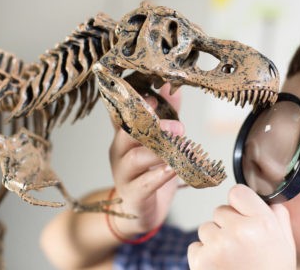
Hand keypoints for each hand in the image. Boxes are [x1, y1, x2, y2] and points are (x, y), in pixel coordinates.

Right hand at [109, 83, 182, 237]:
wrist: (138, 212)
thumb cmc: (148, 172)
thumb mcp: (158, 141)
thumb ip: (166, 115)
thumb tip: (174, 87)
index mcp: (125, 135)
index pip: (124, 113)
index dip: (136, 103)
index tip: (153, 95)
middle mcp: (120, 151)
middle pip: (127, 132)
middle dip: (152, 125)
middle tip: (178, 124)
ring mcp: (124, 174)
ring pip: (135, 158)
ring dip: (159, 150)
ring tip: (179, 145)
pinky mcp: (133, 195)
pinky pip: (143, 184)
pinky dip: (159, 176)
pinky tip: (173, 170)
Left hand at [188, 184, 295, 269]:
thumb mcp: (286, 245)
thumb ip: (278, 217)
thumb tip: (267, 199)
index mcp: (262, 223)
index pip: (237, 192)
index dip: (239, 205)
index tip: (243, 217)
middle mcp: (239, 231)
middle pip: (219, 211)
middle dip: (227, 225)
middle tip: (240, 248)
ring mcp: (218, 246)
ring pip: (205, 228)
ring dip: (214, 241)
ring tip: (231, 261)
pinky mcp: (201, 261)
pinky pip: (195, 246)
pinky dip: (203, 257)